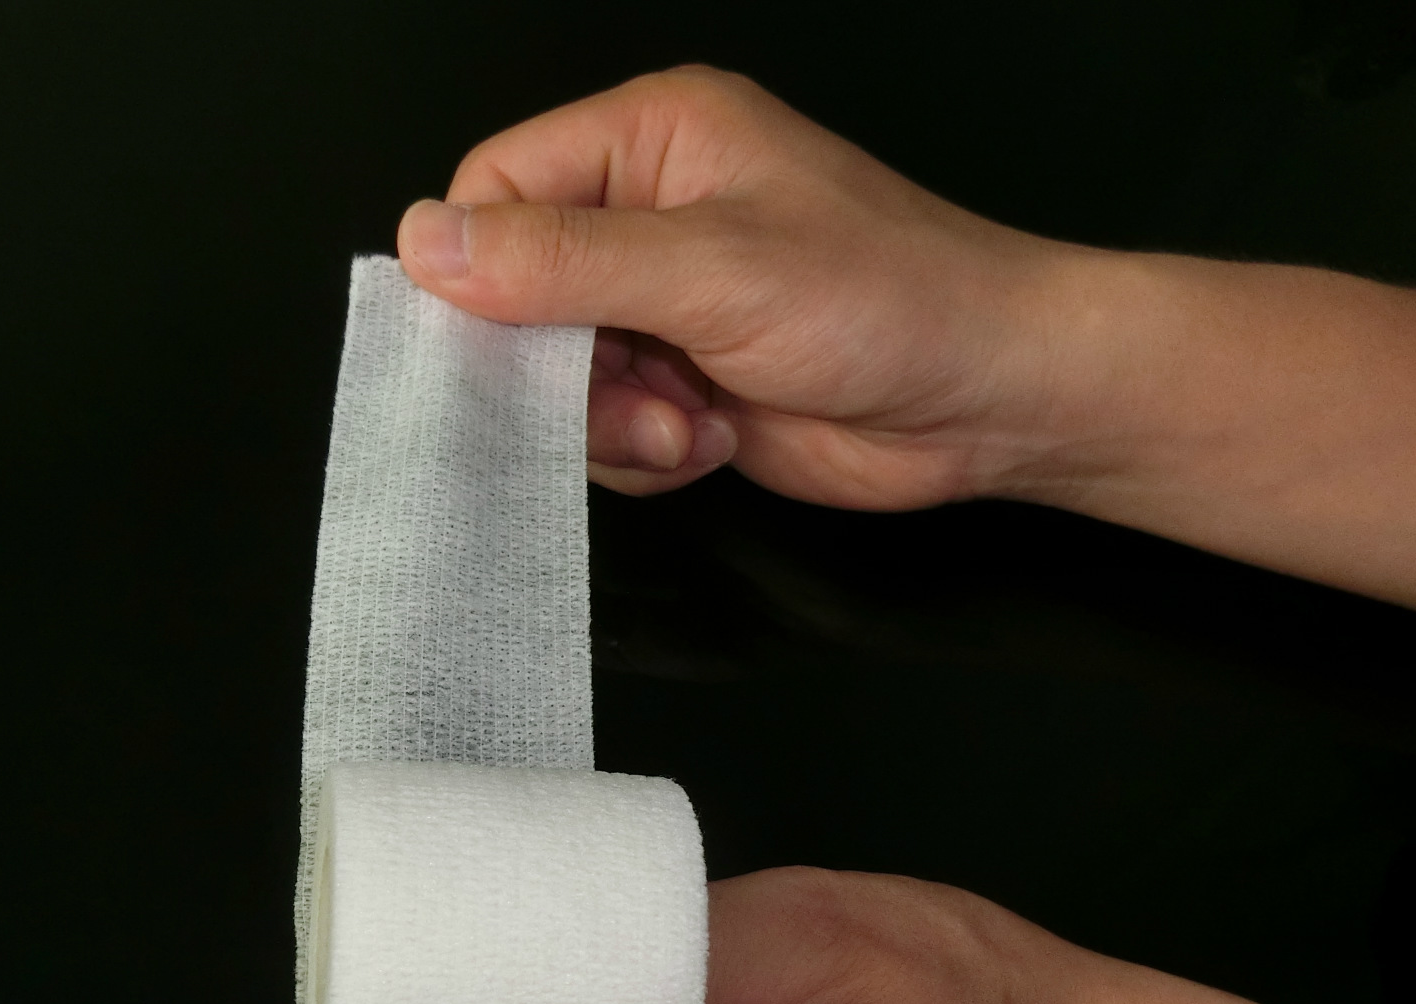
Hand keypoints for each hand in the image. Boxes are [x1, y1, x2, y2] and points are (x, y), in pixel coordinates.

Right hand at [397, 65, 1415, 606]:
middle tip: (625, 393)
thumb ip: (563, 262)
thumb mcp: (710, 271)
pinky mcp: (681, 384)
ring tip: (689, 421)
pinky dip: (645, 450)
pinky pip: (603, 429)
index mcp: (649, 142)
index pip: (497, 190)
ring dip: (609, 420)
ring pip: (553, 377)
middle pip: (514, 295)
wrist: (992, 400)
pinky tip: (710, 438)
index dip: (480, 271)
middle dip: (559, 366)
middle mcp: (646, 216)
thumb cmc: (883, 300)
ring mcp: (663, 307)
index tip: (500, 344)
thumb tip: (424, 246)